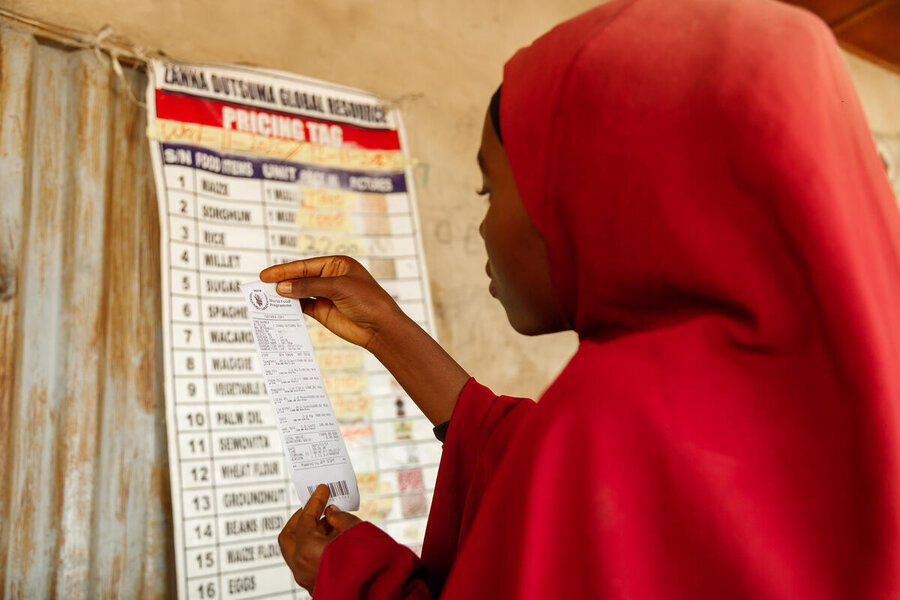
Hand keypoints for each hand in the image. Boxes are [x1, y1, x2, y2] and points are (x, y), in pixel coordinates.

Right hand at [260, 256, 409, 350]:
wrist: (380, 327)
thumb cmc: (367, 300)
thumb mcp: (337, 288)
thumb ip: (309, 287)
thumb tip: (282, 288)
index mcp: (337, 264)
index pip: (305, 266)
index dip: (285, 270)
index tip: (266, 275)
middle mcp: (330, 278)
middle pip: (300, 278)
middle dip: (282, 281)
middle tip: (260, 285)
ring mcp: (326, 295)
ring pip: (299, 292)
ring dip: (284, 295)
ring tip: (265, 297)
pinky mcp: (323, 311)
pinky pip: (303, 306)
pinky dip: (290, 307)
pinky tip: (278, 308)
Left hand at [278, 483, 362, 592]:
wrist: (379, 591)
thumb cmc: (368, 562)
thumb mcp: (355, 530)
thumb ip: (339, 517)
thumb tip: (330, 514)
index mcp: (307, 550)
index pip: (305, 518)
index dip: (315, 501)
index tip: (322, 489)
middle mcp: (301, 566)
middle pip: (289, 536)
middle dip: (300, 518)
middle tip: (314, 506)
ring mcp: (306, 578)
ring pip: (297, 550)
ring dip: (308, 533)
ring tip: (329, 521)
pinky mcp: (316, 584)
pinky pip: (307, 561)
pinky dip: (313, 546)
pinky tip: (332, 537)